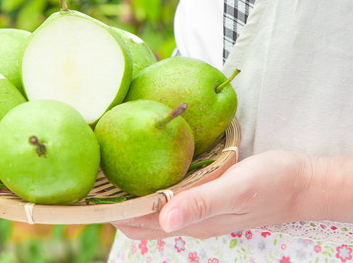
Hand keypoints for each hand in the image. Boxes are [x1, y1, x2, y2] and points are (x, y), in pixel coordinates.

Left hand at [113, 151, 312, 239]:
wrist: (302, 182)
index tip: (89, 195)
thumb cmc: (271, 183)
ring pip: (152, 207)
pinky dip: (151, 185)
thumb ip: (200, 204)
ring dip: (130, 194)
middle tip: (93, 177)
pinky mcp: (203, 194)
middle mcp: (188, 218)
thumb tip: (162, 221)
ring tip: (110, 170)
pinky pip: (168, 194)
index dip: (110, 213)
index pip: (137, 225)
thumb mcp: (236, 190)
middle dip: (113, 204)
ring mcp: (195, 208)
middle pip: (139, 218)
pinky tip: (148, 166)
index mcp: (191, 222)